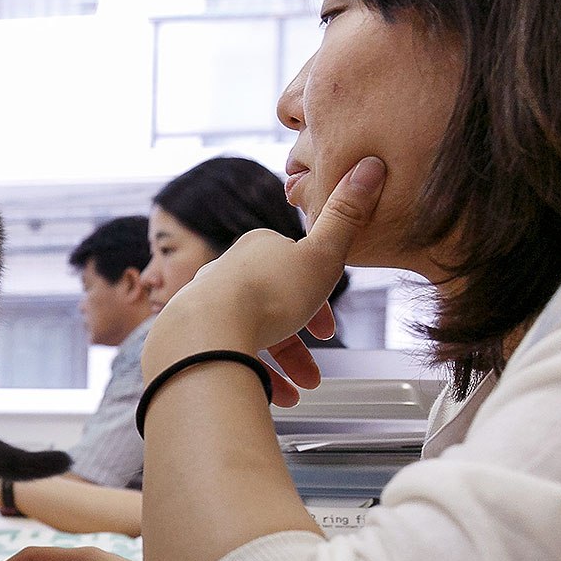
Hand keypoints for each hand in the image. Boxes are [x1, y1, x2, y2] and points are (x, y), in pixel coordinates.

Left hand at [144, 157, 384, 405]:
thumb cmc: (266, 296)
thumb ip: (347, 217)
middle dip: (299, 342)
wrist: (205, 337)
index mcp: (257, 250)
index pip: (293, 270)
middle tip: (315, 369)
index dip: (316, 300)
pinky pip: (228, 356)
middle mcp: (226, 274)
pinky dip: (255, 376)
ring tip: (299, 389)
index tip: (327, 328)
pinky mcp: (192, 337)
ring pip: (251, 335)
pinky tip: (273, 395)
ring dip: (281, 365)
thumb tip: (369, 165)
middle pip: (273, 308)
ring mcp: (205, 306)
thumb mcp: (321, 256)